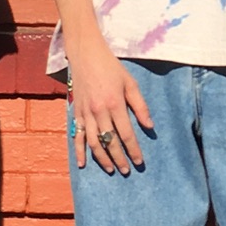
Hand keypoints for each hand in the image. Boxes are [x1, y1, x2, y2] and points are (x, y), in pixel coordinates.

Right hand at [67, 38, 152, 173]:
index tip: (139, 161)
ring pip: (93, 142)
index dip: (133, 150)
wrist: (85, 55)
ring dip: (102, 158)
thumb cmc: (111, 68)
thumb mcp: (130, 83)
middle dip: (119, 158)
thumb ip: (140, 106)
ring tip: (111, 169)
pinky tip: (82, 163)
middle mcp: (99, 111)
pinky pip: (77, 136)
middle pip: (110, 142)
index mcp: (114, 104)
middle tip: (127, 170)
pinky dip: (79, 151)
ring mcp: (85, 113)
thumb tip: (150, 126)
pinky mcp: (76, 113)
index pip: (126, 134)